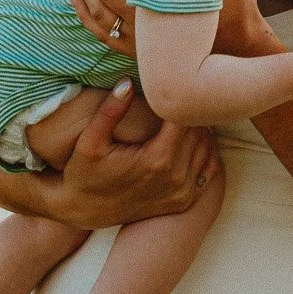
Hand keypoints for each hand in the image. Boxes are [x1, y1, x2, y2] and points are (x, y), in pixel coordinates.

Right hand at [53, 80, 219, 226]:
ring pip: (207, 149)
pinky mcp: (184, 201)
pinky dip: (204, 153)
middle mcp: (174, 178)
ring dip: (199, 132)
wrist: (85, 211)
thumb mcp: (88, 142)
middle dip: (190, 115)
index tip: (170, 90)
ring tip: (180, 118)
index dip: (180, 102)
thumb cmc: (84, 172)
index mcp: (156, 160)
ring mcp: (182, 193)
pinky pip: (208, 170)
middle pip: (199, 133)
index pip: (185, 120)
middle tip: (177, 99)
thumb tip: (127, 82)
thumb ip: (109, 111)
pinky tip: (188, 140)